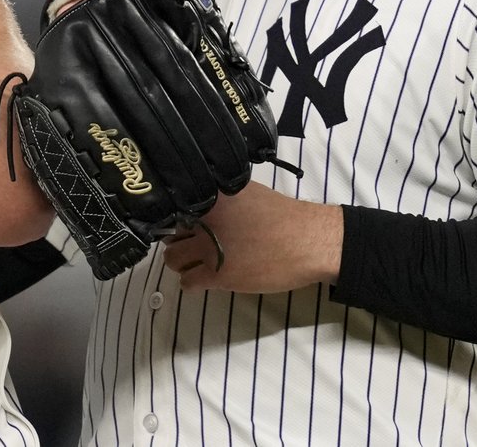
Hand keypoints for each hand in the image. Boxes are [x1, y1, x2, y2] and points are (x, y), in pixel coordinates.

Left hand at [162, 182, 342, 293]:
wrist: (306, 241)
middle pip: (170, 234)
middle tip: (192, 245)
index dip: (176, 218)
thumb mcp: (247, 193)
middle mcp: (204, 220)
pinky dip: (190, 282)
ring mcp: (208, 248)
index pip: (174, 206)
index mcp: (211, 197)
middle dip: (178, 241)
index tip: (185, 225)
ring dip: (181, 263)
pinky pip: (188, 282)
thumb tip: (203, 205)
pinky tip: (201, 280)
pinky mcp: (217, 275)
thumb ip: (220, 197)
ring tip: (196, 263)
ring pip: (173, 260)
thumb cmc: (282, 216)